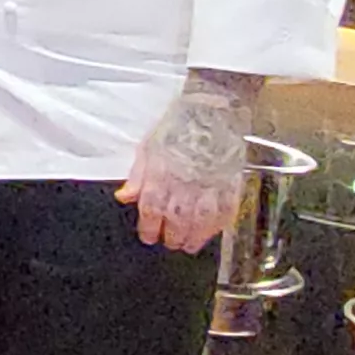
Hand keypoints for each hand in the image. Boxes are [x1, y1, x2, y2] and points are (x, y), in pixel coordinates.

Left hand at [119, 70, 258, 251]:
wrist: (213, 109)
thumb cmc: (179, 124)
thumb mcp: (149, 146)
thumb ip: (138, 175)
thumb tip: (124, 197)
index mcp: (161, 174)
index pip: (152, 210)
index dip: (149, 227)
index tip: (148, 236)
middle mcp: (185, 184)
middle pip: (176, 221)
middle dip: (171, 236)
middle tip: (170, 243)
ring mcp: (209, 185)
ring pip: (200, 221)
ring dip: (193, 237)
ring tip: (188, 245)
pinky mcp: (230, 183)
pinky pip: (225, 211)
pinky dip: (218, 225)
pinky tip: (212, 232)